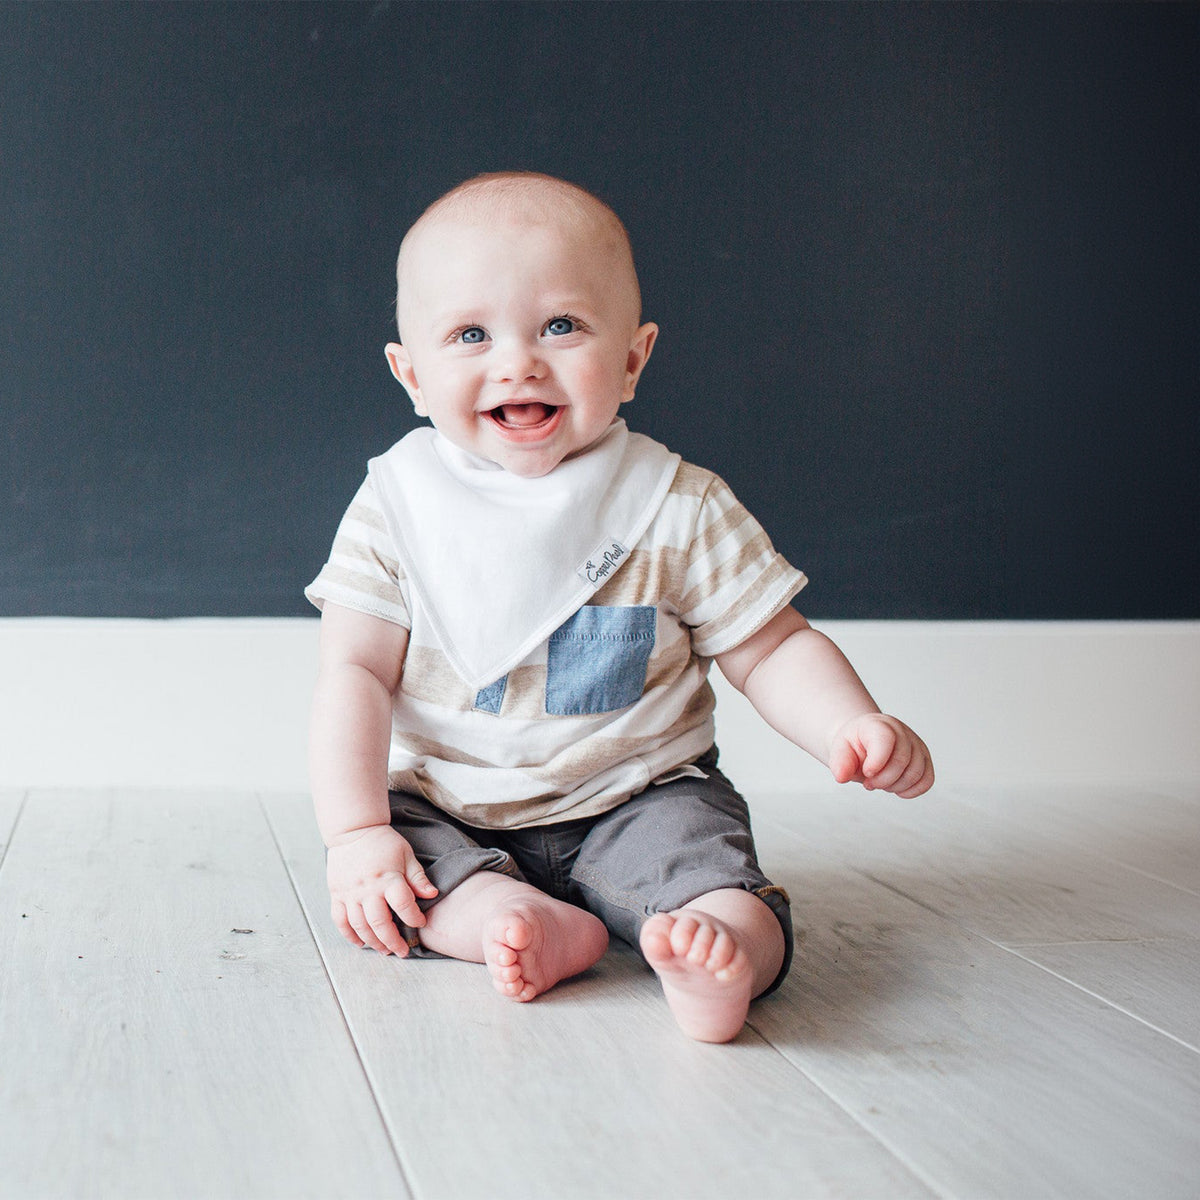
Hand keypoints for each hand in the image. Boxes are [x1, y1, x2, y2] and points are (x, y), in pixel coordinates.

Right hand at [326, 824, 438, 954]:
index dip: (413, 918)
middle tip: (402, 951)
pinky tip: (360, 944)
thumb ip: (417, 877)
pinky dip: (349, 935)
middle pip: (380, 922)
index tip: (420, 923)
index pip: (403, 905)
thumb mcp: (406, 855)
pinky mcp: (336, 894)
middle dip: (393, 941)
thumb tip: (432, 895)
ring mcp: (350, 893)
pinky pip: (340, 921)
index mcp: (388, 878)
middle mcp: (367, 888)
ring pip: (360, 926)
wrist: (353, 830)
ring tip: (385, 950)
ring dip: (373, 942)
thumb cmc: (383, 842)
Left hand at [828, 713, 933, 798]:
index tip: (867, 773)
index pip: (886, 740)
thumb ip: (840, 762)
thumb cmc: (855, 744)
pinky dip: (911, 791)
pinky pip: (927, 780)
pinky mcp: (925, 759)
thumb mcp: (840, 749)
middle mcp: (902, 732)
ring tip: (880, 783)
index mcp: (879, 725)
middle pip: (902, 761)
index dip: (877, 762)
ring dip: (895, 786)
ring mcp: (916, 745)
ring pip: (916, 773)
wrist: (865, 742)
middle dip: (883, 780)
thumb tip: (841, 777)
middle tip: (868, 783)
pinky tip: (895, 788)